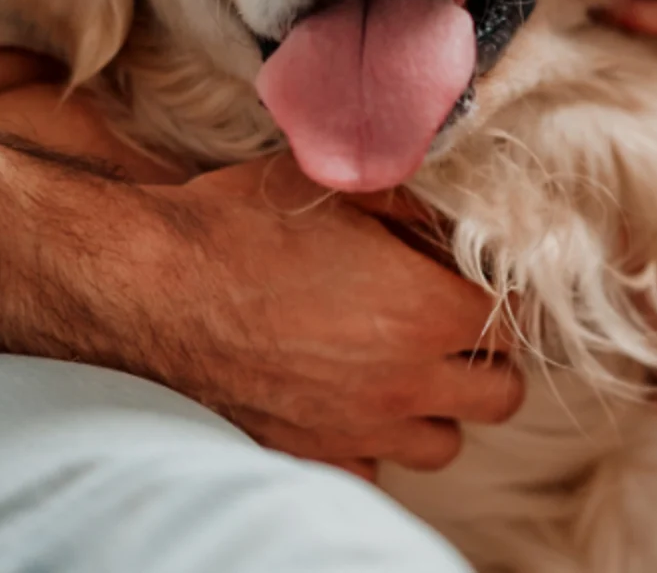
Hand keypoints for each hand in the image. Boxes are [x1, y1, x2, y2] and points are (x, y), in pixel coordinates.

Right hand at [45, 155, 524, 481]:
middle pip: (500, 395)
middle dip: (486, 359)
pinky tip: (349, 399)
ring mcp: (359, 429)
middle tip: (451, 326)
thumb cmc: (237, 226)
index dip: (496, 293)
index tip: (475, 279)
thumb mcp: (335, 186)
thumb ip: (411, 203)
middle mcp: (405, 382)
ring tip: (404, 366)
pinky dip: (375, 441)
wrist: (147, 287)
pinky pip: (375, 470)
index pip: (509, 318)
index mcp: (425, 309)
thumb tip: (452, 216)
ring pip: (444, 443)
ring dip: (437, 408)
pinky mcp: (310, 456)